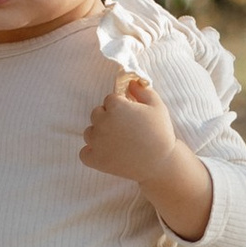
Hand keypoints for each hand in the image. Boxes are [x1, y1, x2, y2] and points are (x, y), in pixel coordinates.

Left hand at [80, 69, 177, 184]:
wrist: (161, 163)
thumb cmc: (161, 133)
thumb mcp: (157, 105)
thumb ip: (142, 90)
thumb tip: (130, 82)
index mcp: (116, 106)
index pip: (110, 100)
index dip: (121, 106)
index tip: (131, 116)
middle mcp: (102, 122)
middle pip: (97, 114)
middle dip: (108, 118)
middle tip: (124, 129)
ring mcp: (96, 142)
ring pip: (90, 132)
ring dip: (99, 135)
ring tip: (117, 142)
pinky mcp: (95, 160)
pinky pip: (84, 153)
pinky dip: (92, 153)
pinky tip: (106, 153)